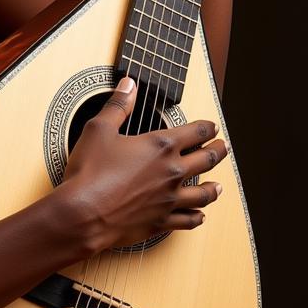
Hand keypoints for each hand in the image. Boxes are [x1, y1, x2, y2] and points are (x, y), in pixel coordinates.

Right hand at [56, 76, 227, 253]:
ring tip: (219, 185)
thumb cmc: (90, 172)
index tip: (213, 126)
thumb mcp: (99, 129)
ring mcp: (168, 199)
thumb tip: (129, 85)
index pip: (194, 132)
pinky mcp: (161, 222)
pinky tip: (199, 216)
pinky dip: (196, 218)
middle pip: (206, 160)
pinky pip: (187, 220)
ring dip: (214, 188)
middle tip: (224, 148)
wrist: (83, 214)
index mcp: (160, 146)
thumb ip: (118, 105)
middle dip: (218, 152)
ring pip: (203, 194)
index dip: (207, 127)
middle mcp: (171, 173)